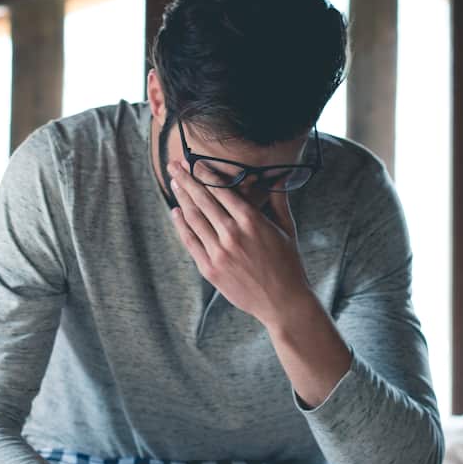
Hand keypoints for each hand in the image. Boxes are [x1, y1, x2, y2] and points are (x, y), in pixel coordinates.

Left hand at [167, 159, 311, 327]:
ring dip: (181, 197)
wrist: (283, 302)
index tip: (194, 161)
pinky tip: (176, 212)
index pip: (222, 190)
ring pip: (194, 218)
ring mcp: (219, 252)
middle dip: (186, 179)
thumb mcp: (287, 229)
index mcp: (252, 221)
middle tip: (174, 164)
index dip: (205, 173)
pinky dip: (181, 225)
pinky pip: (190, 241)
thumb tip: (279, 176)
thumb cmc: (288, 264)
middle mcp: (233, 234)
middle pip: (203, 199)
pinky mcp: (210, 269)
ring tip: (174, 182)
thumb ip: (278, 201)